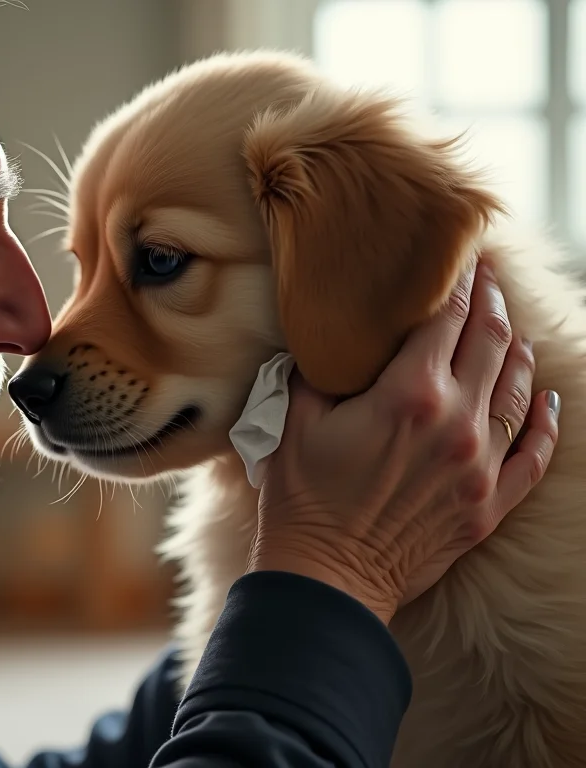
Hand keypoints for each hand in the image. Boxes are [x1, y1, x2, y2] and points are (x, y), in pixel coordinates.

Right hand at [250, 261, 560, 623]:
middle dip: (489, 301)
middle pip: (489, 341)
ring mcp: (480, 466)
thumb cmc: (301, 499)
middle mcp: (456, 422)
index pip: (445, 318)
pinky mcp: (489, 504)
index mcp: (408, 395)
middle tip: (485, 277)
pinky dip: (545, 421)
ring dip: (515, 348)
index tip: (458, 259)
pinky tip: (546, 399)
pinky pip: (534, 454)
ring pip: (517, 388)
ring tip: (508, 326)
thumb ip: (317, 372)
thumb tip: (328, 340)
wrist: (326, 577)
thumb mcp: (293, 422)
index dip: (455, 282)